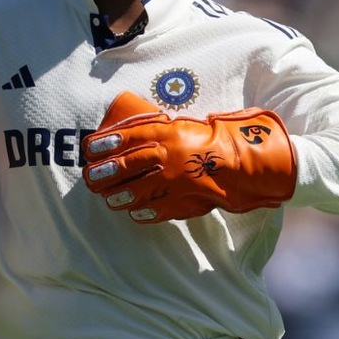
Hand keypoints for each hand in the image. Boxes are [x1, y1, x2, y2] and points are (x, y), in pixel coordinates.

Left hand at [81, 91, 296, 223]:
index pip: (131, 136)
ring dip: (119, 195)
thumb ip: (162, 129)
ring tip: (108, 198)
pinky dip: (144, 212)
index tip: (90, 147)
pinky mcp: (187, 200)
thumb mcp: (187, 126)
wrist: (247, 163)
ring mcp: (178, 180)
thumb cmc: (216, 139)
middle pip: (130, 164)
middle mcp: (171, 156)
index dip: (107, 142)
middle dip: (106, 171)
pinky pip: (159, 209)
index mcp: (171, 132)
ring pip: (139, 190)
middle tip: (90, 177)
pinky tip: (133, 212)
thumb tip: (131, 132)